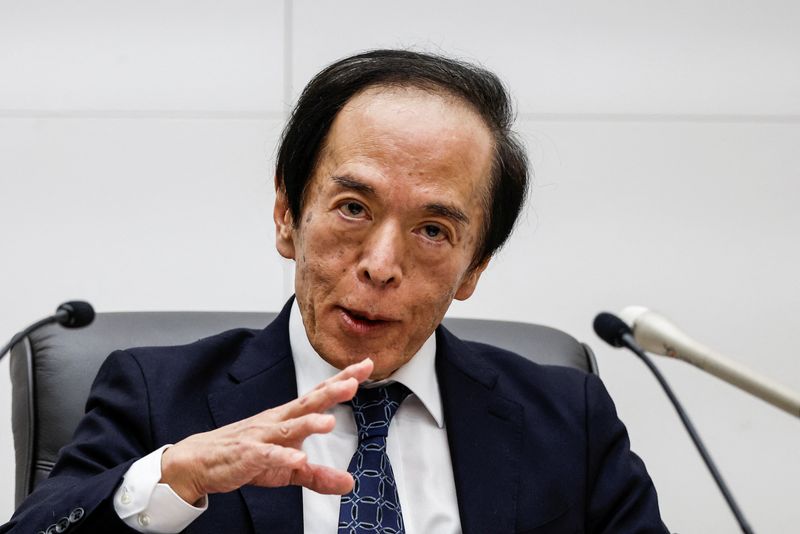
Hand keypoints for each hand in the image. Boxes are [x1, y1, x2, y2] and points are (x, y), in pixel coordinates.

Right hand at [159, 358, 372, 503]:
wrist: (201, 460)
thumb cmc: (247, 455)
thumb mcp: (288, 469)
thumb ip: (318, 475)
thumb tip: (349, 483)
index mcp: (289, 417)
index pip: (320, 393)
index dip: (343, 379)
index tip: (367, 365)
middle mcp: (278, 421)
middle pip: (308, 402)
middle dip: (331, 392)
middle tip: (353, 382)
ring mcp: (263, 436)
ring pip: (288, 427)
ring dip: (308, 423)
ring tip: (328, 422)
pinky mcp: (249, 455)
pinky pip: (267, 456)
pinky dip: (282, 458)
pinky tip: (297, 460)